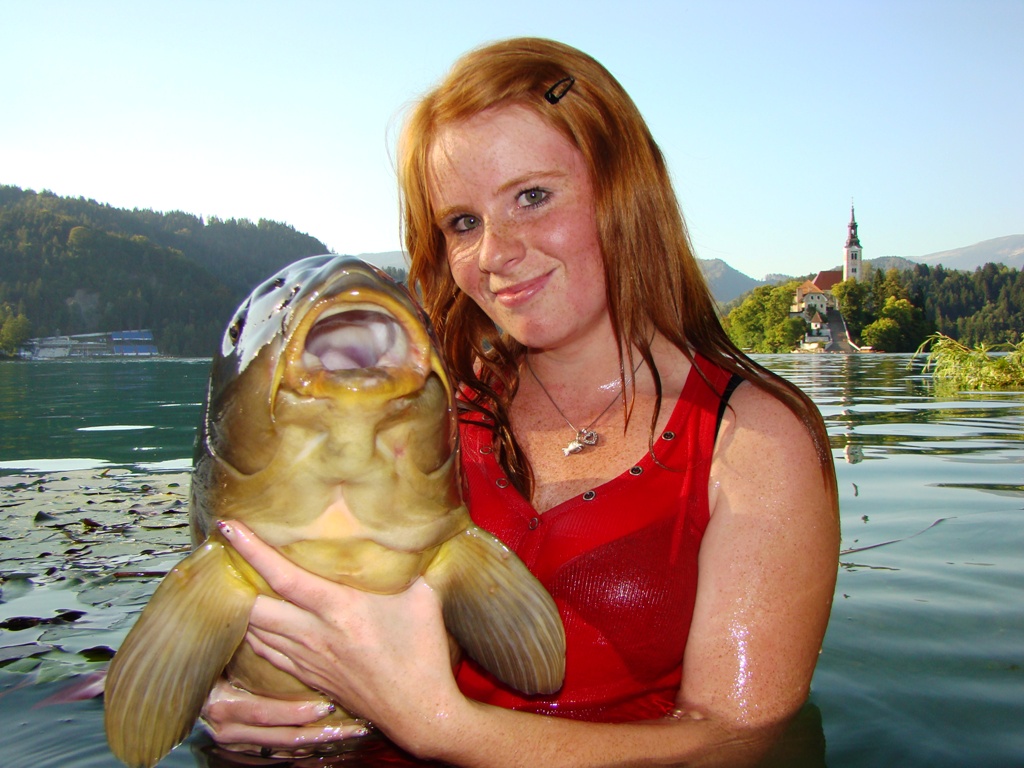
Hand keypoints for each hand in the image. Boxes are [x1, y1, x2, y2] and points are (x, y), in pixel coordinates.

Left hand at [216, 520, 464, 754]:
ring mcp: (308, 659)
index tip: (229, 527)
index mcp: (340, 609)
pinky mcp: (309, 677)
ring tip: (232, 584)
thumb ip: (412, 564)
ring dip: (240, 609)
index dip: (252, 551)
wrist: (418, 711)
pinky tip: (252, 623)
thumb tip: (412, 532)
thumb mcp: (423, 598)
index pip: (284, 576)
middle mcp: (315, 634)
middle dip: (232, 582)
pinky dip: (252, 636)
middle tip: (222, 557)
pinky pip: (266, 654)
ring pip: (255, 633)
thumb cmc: (422, 652)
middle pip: (254, 609)